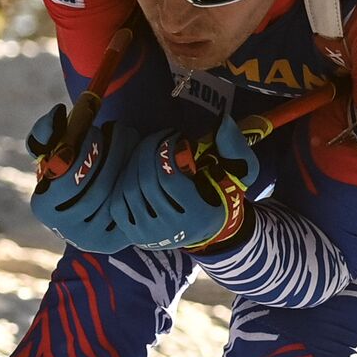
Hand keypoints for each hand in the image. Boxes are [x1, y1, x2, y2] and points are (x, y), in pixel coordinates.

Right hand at [26, 104, 138, 253]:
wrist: (87, 200)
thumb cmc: (67, 167)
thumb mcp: (51, 148)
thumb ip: (46, 130)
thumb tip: (59, 114)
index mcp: (43, 205)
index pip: (68, 180)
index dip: (85, 151)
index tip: (96, 128)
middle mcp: (65, 229)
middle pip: (97, 191)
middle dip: (113, 152)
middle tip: (120, 128)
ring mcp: (91, 239)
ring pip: (117, 198)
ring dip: (128, 161)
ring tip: (130, 138)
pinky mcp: (114, 242)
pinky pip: (131, 208)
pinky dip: (136, 181)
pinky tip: (137, 161)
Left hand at [110, 115, 259, 250]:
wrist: (210, 228)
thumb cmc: (223, 193)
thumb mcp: (239, 171)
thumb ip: (233, 146)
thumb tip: (223, 120)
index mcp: (199, 216)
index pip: (169, 178)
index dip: (167, 150)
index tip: (174, 137)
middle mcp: (173, 230)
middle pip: (147, 182)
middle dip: (148, 150)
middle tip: (157, 136)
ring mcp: (151, 236)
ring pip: (130, 191)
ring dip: (135, 162)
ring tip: (147, 149)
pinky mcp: (135, 236)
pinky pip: (118, 203)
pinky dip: (123, 181)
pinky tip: (136, 168)